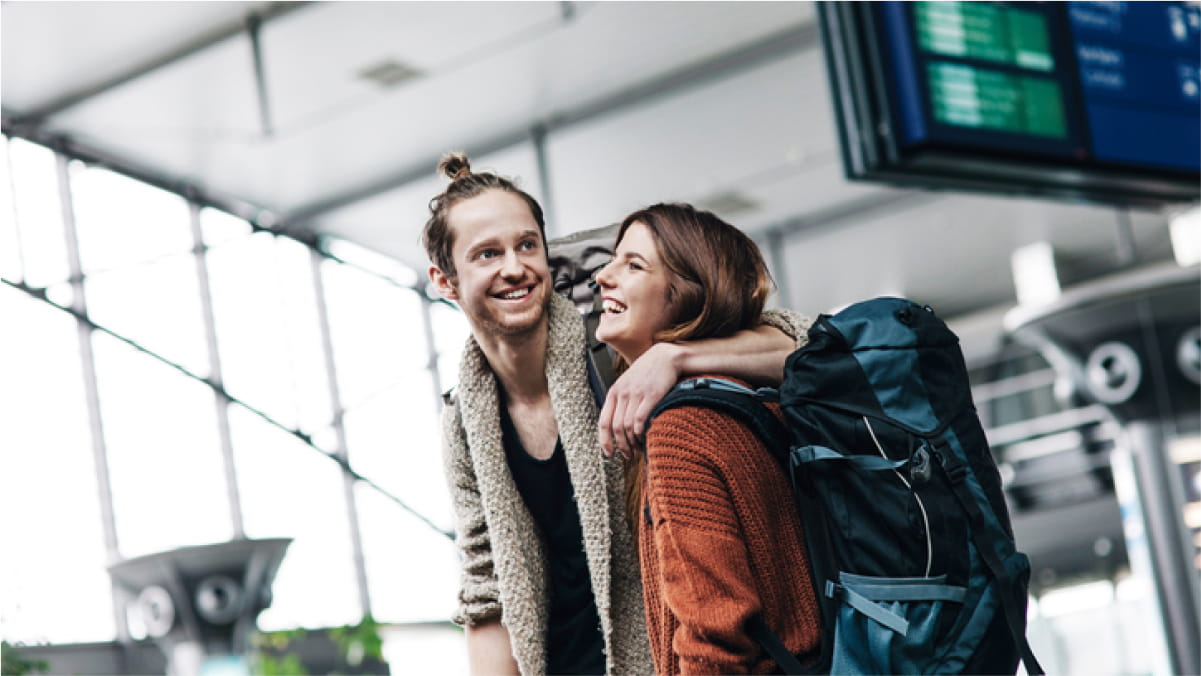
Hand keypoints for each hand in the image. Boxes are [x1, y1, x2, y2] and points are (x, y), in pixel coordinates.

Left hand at [599, 342, 681, 457]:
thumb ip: (621, 400)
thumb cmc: (648, 372)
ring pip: (628, 426)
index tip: (609, 453)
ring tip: (638, 449)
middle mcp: (622, 393)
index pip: (603, 422)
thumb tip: (618, 425)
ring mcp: (636, 394)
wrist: (665, 356)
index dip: (605, 441)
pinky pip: (640, 419)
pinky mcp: (651, 395)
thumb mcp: (628, 383)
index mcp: (614, 392)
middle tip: (628, 455)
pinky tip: (645, 438)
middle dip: (622, 446)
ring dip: (632, 442)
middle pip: (616, 427)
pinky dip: (640, 432)